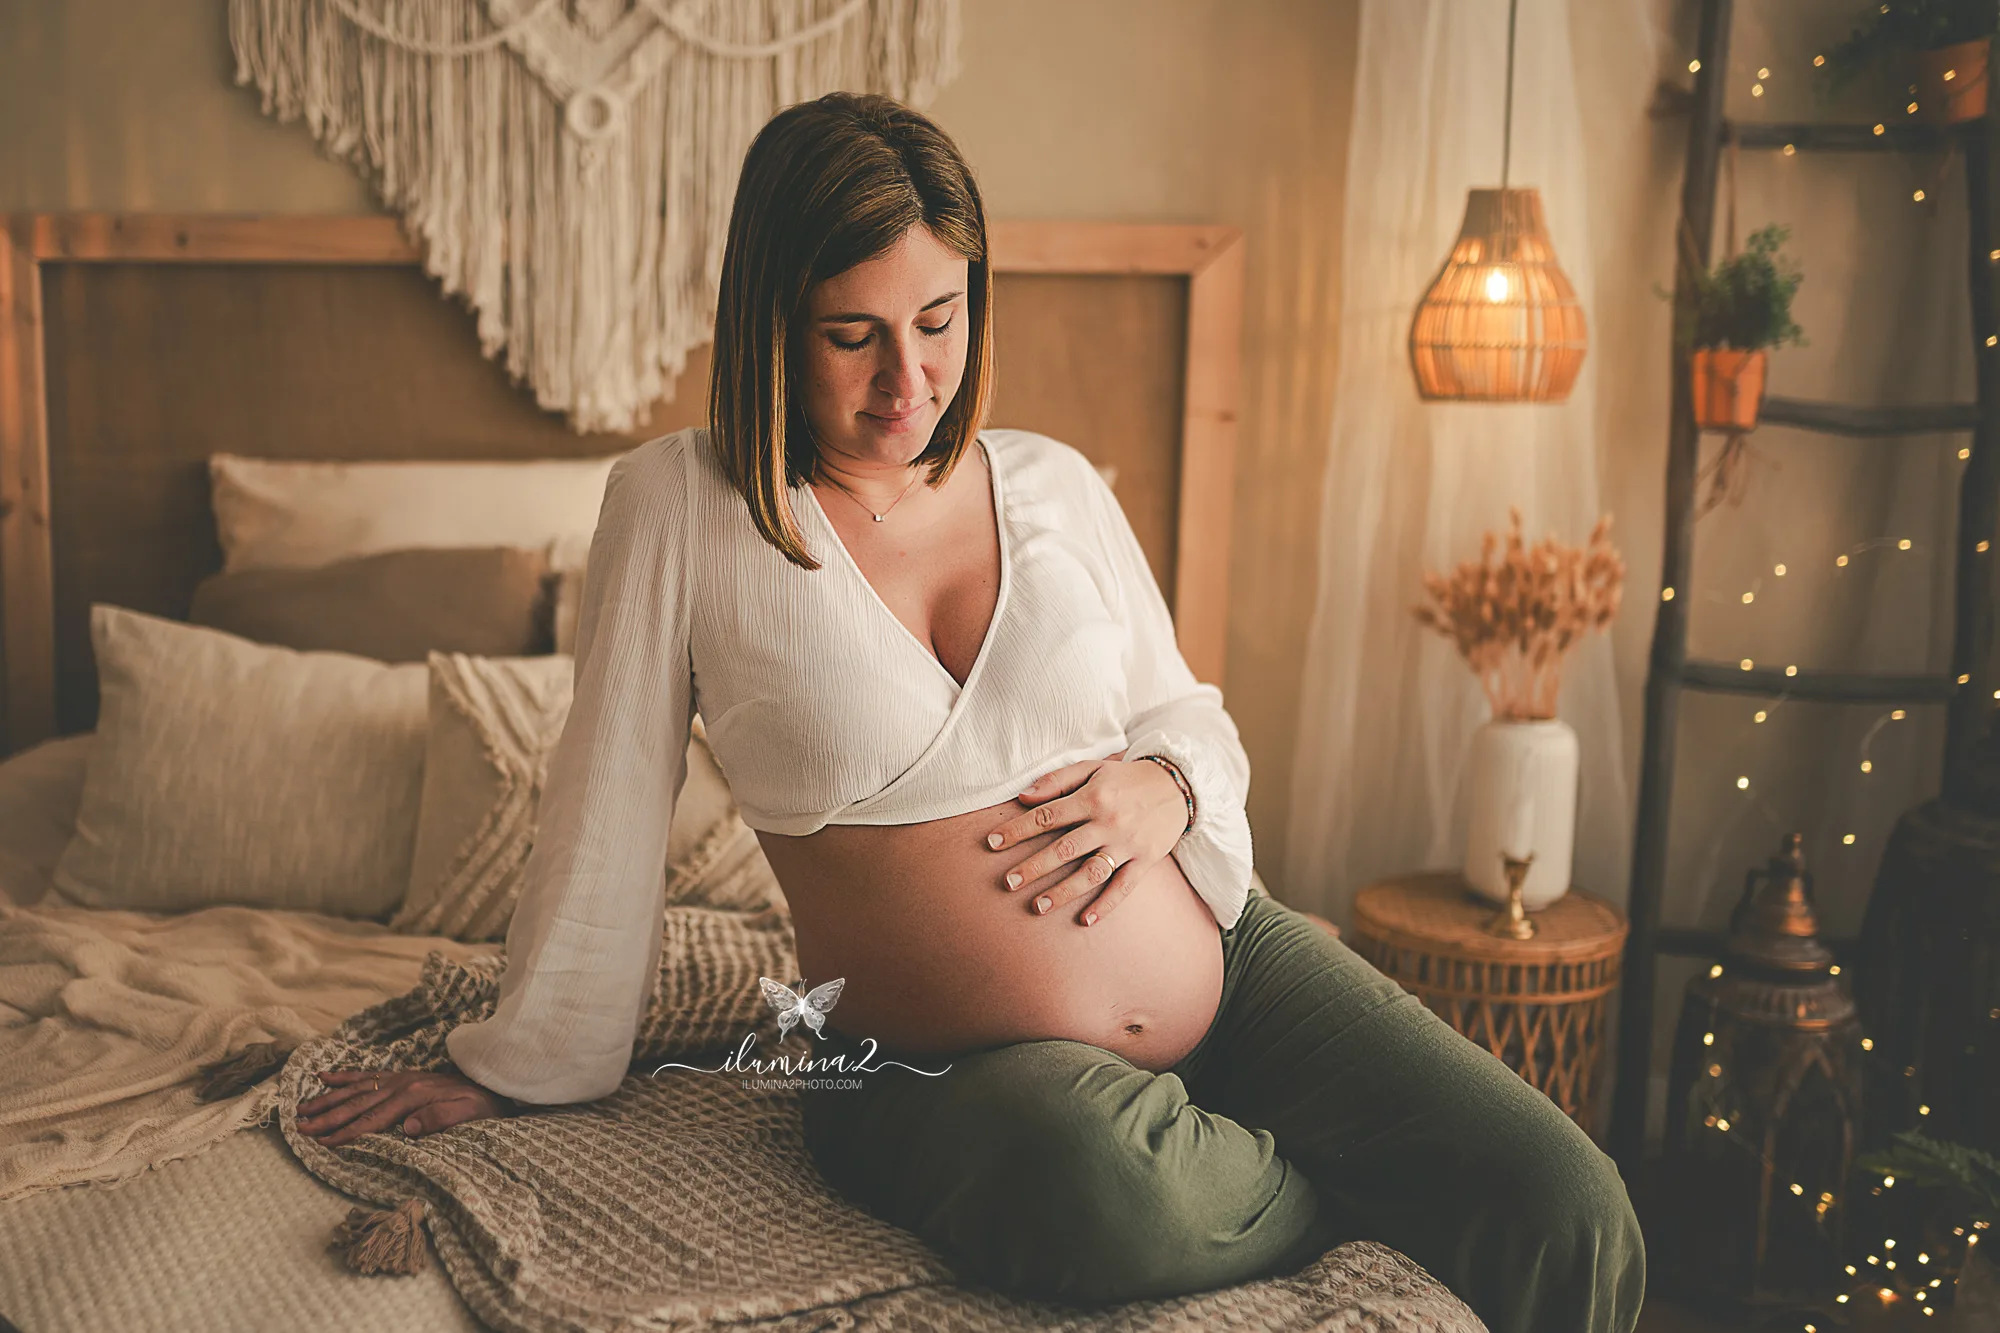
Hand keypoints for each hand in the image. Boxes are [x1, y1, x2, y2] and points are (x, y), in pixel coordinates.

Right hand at [297, 1067, 510, 1147]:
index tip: (324, 1143)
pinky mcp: (402, 1075)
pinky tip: (324, 1076)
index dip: (348, 1132)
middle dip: (328, 1117)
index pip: (373, 1118)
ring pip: (356, 1088)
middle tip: (301, 1129)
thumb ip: (440, 1118)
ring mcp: (400, 1077)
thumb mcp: (469, 1114)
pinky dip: (344, 1075)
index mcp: (414, 1097)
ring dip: (328, 1099)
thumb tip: (408, 1127)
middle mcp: (403, 1084)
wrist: (495, 1084)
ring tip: (302, 1109)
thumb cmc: (482, 1105)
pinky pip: (368, 1074)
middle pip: (357, 1103)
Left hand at [983, 749, 1186, 926]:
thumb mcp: (1093, 768)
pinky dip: (1105, 905)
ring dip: (1064, 891)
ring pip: (1091, 871)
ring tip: (1038, 906)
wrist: (1178, 785)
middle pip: (1064, 848)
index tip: (992, 843)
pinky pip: (1124, 887)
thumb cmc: (1126, 777)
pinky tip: (1085, 920)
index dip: (1017, 830)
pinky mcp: (1145, 861)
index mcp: (1092, 797)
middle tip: (1008, 882)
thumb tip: (1023, 797)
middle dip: (1034, 866)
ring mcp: (1127, 844)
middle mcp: (1108, 822)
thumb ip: (1057, 780)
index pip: (1046, 816)